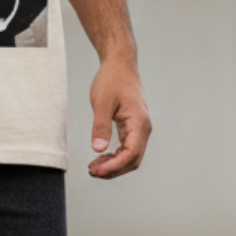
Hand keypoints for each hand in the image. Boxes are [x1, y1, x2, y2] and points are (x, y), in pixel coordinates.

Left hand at [87, 57, 151, 178]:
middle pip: (132, 159)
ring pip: (131, 156)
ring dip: (114, 164)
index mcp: (139, 123)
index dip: (114, 166)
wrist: (120, 64)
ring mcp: (140, 128)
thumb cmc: (112, 79)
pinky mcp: (133, 126)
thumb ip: (100, 126)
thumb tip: (98, 149)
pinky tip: (102, 157)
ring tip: (94, 167)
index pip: (130, 154)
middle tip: (92, 171)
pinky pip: (128, 147)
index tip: (97, 171)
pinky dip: (116, 155)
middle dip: (113, 169)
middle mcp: (143, 128)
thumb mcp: (101, 102)